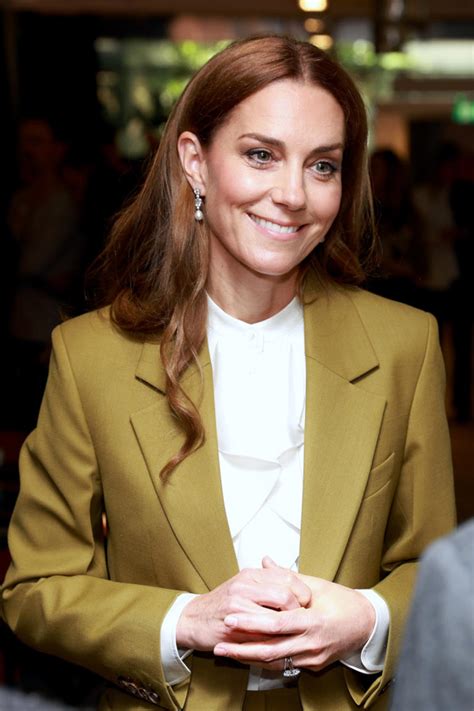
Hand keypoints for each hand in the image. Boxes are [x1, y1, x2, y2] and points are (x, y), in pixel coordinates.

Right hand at [176, 563, 311, 651]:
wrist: (193, 619)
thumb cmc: (222, 604)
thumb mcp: (244, 586)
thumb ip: (267, 583)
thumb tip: (296, 584)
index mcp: (251, 575)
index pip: (287, 577)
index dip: (302, 592)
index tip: (306, 603)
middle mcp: (245, 585)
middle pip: (284, 594)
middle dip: (297, 611)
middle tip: (302, 621)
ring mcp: (238, 605)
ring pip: (275, 616)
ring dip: (288, 629)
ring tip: (294, 635)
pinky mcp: (233, 625)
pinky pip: (261, 636)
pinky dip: (274, 643)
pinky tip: (280, 647)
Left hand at [213, 558, 375, 671]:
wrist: (368, 625)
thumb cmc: (343, 602)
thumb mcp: (317, 584)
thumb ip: (287, 576)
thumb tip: (265, 561)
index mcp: (313, 620)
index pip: (276, 624)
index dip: (251, 623)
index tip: (230, 618)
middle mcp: (312, 643)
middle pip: (271, 649)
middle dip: (242, 647)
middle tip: (220, 642)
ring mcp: (312, 658)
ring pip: (275, 662)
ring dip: (249, 658)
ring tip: (227, 652)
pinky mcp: (313, 666)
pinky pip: (284, 666)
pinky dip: (265, 661)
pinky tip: (247, 656)